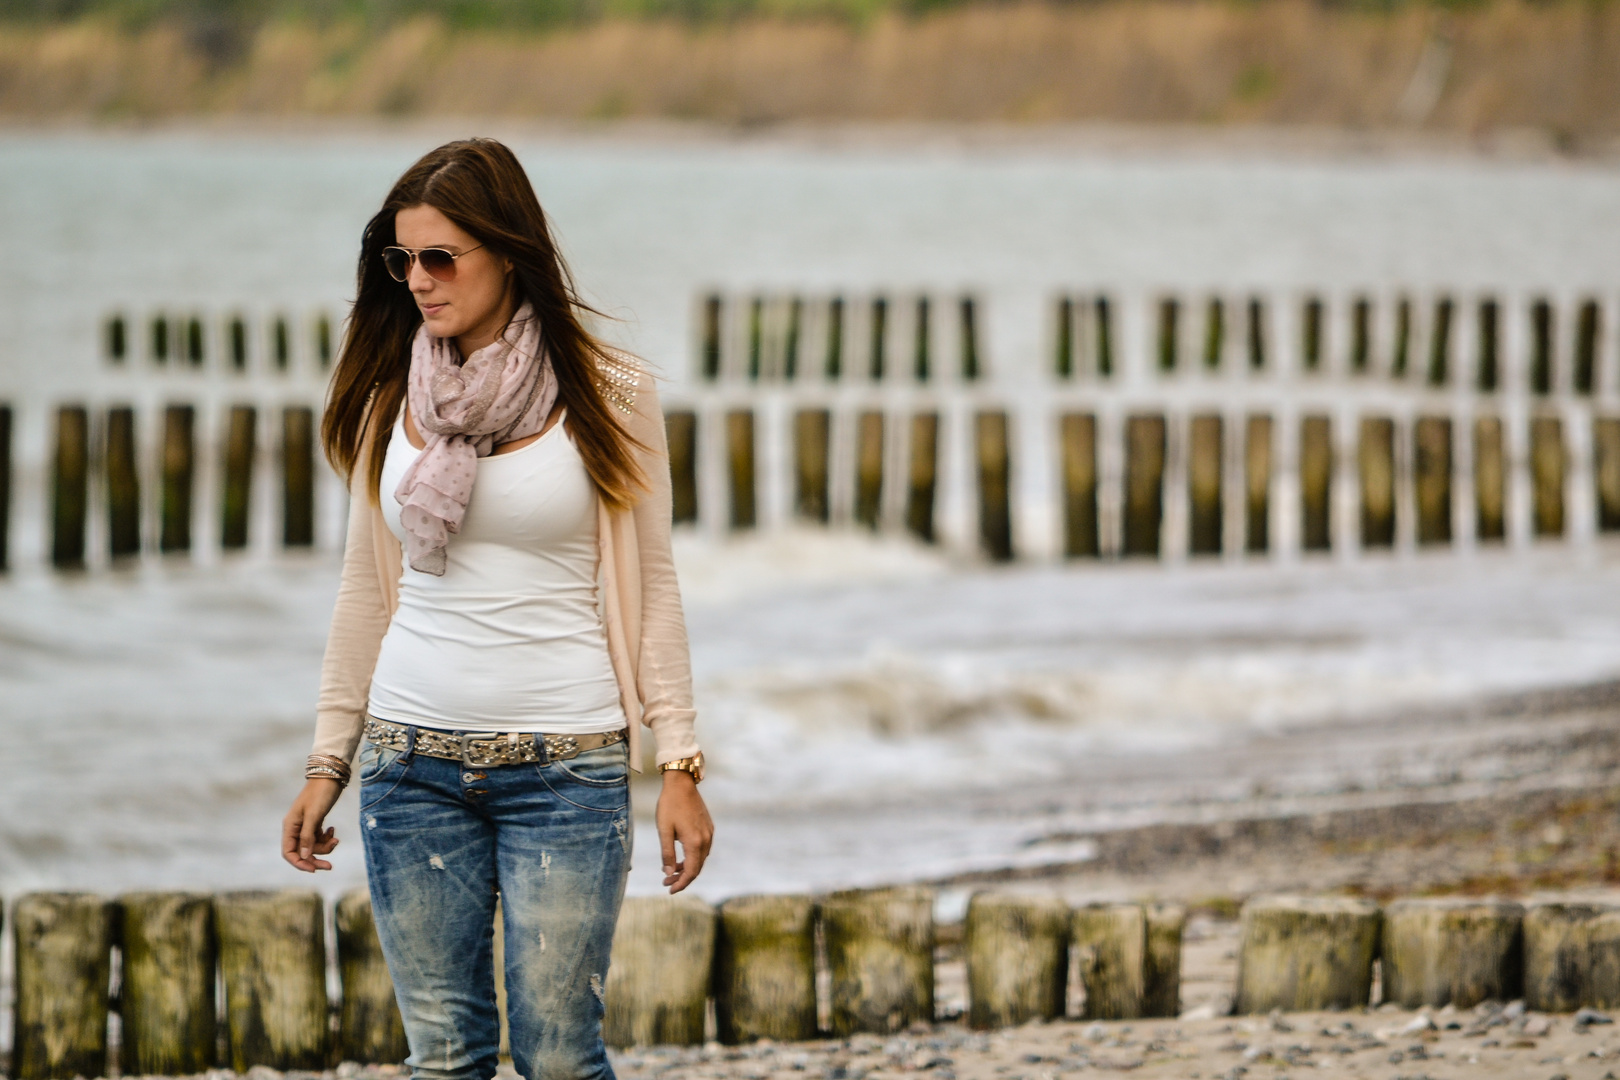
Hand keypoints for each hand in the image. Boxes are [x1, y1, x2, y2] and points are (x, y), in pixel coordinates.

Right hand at [282, 778, 342, 871]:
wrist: (330, 776)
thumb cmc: (320, 794)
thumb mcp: (314, 816)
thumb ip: (308, 836)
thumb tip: (305, 856)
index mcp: (290, 826)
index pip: (289, 852)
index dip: (299, 863)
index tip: (314, 869)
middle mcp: (295, 827)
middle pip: (302, 852)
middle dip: (315, 859)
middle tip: (330, 866)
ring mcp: (305, 825)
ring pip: (312, 845)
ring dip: (325, 846)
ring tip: (336, 839)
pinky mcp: (315, 822)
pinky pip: (319, 837)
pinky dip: (327, 837)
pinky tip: (333, 831)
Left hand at [656, 770, 713, 893]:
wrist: (681, 783)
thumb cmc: (669, 805)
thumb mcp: (664, 830)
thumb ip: (667, 854)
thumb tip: (669, 874)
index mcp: (694, 842)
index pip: (691, 872)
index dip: (681, 884)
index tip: (670, 889)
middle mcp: (705, 839)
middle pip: (697, 867)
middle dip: (682, 878)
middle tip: (666, 881)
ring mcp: (709, 833)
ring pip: (700, 859)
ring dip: (687, 868)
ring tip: (671, 870)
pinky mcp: (708, 827)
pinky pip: (703, 849)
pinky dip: (692, 857)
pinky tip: (681, 857)